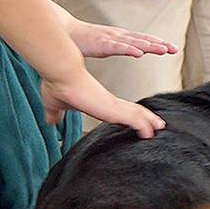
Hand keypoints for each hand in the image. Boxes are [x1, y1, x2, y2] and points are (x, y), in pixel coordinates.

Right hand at [40, 69, 164, 135]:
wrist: (60, 75)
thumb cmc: (57, 86)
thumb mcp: (55, 106)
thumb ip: (55, 114)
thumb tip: (49, 121)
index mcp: (99, 101)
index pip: (118, 110)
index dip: (128, 117)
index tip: (135, 123)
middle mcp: (108, 101)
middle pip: (132, 110)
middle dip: (145, 118)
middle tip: (157, 124)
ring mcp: (112, 104)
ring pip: (137, 114)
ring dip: (149, 122)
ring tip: (160, 127)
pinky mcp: (112, 108)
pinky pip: (133, 119)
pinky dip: (143, 126)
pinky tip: (150, 133)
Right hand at [64, 17, 176, 59]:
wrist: (65, 31)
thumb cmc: (83, 39)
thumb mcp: (104, 45)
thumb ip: (117, 47)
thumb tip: (130, 52)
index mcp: (120, 37)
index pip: (142, 40)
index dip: (157, 43)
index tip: (171, 48)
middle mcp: (118, 36)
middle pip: (142, 40)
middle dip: (159, 44)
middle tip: (174, 49)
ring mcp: (110, 39)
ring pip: (134, 43)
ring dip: (150, 46)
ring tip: (164, 50)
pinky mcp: (101, 44)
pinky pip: (117, 47)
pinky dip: (129, 50)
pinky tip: (139, 53)